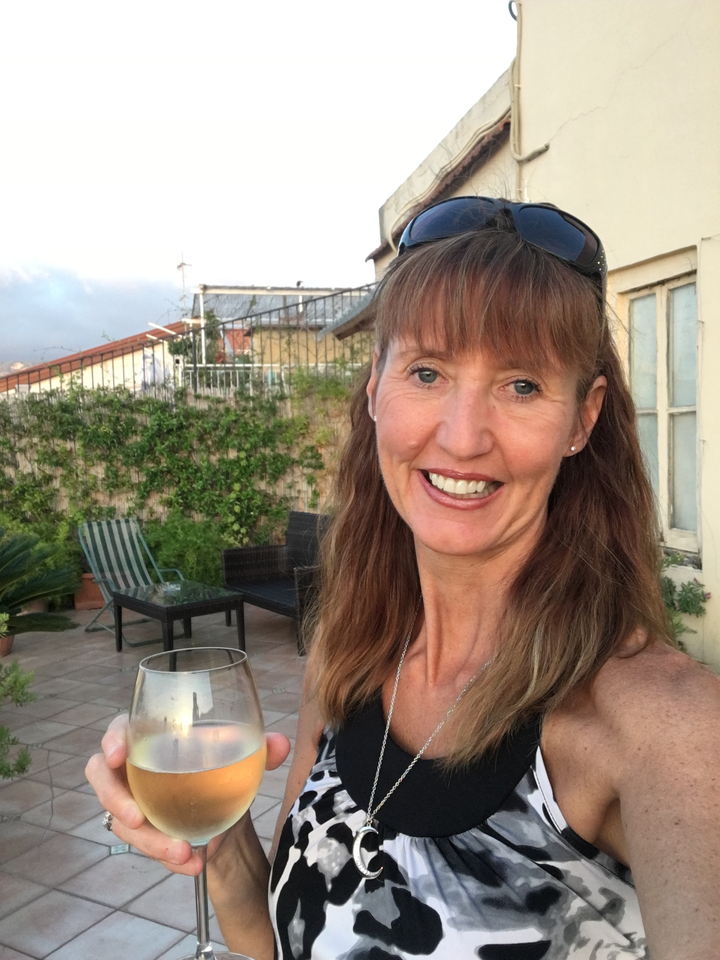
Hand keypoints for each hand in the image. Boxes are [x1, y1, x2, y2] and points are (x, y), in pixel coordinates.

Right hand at [86, 714, 291, 875]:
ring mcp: (134, 803)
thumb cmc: (223, 768)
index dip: (111, 740)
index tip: (117, 755)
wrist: (228, 811)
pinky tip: (192, 863)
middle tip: (137, 818)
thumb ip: (260, 748)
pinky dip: (166, 857)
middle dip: (115, 800)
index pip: (119, 731)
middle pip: (102, 779)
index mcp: (152, 737)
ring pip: (122, 822)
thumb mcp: (242, 756)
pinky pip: (145, 847)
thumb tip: (279, 744)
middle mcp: (134, 769)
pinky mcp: (144, 833)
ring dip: (149, 840)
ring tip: (182, 851)